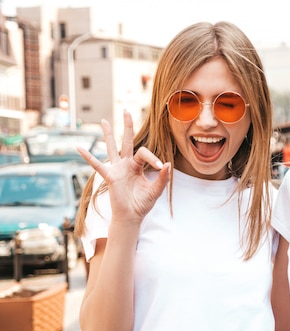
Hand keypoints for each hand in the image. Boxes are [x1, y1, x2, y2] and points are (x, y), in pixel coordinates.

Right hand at [77, 110, 170, 224]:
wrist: (132, 216)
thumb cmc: (142, 204)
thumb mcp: (155, 190)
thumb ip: (162, 178)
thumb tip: (168, 165)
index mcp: (138, 166)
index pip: (144, 153)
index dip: (153, 158)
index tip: (161, 166)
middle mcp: (127, 164)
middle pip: (127, 141)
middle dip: (127, 126)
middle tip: (126, 111)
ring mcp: (117, 169)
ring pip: (112, 148)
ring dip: (108, 134)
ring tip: (104, 121)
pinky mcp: (110, 177)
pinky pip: (97, 165)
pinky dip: (88, 157)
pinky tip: (79, 148)